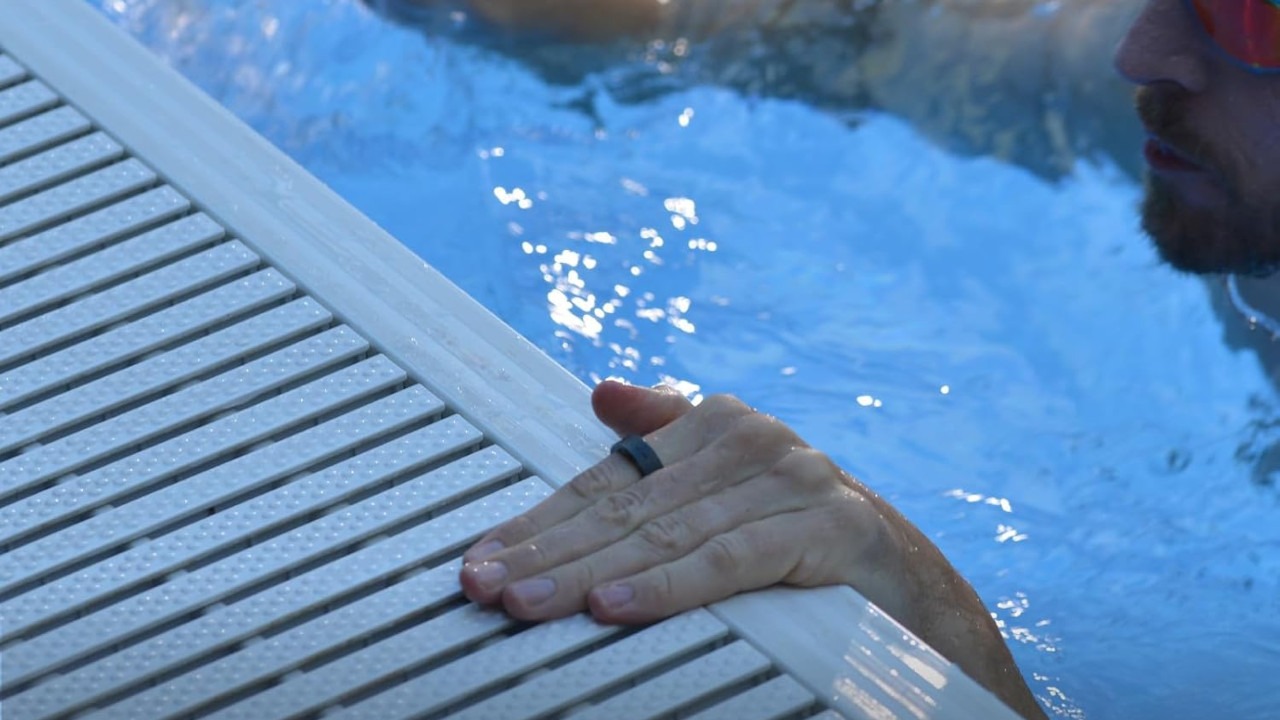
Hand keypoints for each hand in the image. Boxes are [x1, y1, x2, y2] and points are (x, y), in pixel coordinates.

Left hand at [457, 380, 908, 623]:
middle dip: (546, 553)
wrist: (912, 581)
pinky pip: (730, 560)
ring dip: (588, 573)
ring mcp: (791, 479)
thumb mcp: (730, 486)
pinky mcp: (829, 528)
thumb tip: (603, 394)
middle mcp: (749, 441)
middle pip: (625, 508)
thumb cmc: (803, 536)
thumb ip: (667, 436)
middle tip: (485, 586)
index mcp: (713, 426)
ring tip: (527, 601)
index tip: (480, 561)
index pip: (606, 481)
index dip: (538, 523)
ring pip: (666, 535)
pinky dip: (669, 586)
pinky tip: (615, 607)